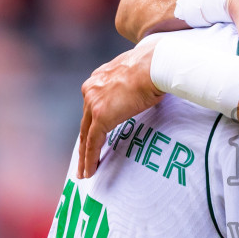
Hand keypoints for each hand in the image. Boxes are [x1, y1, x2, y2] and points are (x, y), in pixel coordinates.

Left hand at [78, 37, 164, 177]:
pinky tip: (89, 172)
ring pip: (86, 135)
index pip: (93, 105)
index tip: (94, 134)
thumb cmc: (154, 65)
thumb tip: (146, 87)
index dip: (93, 122)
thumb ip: (133, 81)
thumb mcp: (138, 71)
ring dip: (84, 156)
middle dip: (85, 141)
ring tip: (84, 173)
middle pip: (86, 121)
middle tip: (83, 159)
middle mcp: (91, 89)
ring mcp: (94, 103)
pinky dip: (90, 159)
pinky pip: (93, 142)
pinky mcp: (101, 117)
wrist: (154, 64)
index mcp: (99, 78)